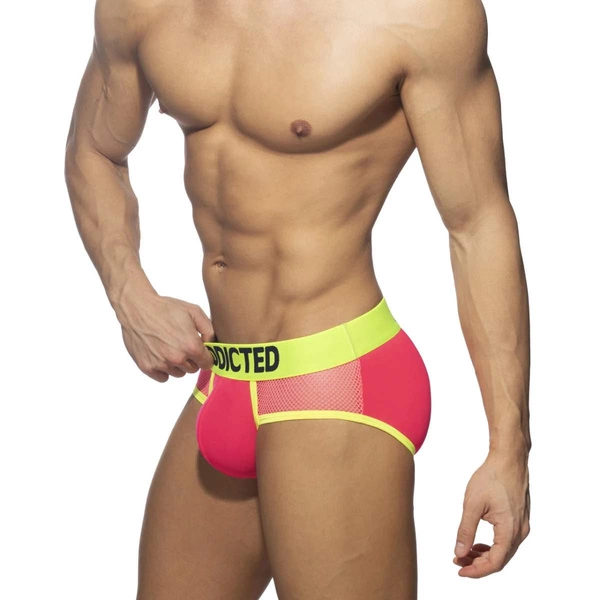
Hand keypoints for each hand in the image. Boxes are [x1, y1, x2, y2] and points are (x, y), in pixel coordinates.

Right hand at [118, 294, 214, 381]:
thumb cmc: (166, 308)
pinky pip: (163, 377)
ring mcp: (161, 364)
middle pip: (193, 369)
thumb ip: (209, 330)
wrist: (138, 308)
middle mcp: (177, 358)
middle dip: (192, 359)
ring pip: (178, 373)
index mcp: (191, 346)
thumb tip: (212, 345)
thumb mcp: (194, 312)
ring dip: (178, 364)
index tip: (201, 351)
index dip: (206, 357)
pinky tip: (161, 355)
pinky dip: (164, 369)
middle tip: (183, 345)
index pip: (207, 363)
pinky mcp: (147, 367)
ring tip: (170, 347)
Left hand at [453, 450, 529, 577]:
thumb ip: (466, 530)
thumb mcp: (472, 504)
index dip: (476, 570)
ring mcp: (522, 525)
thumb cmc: (491, 477)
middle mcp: (520, 532)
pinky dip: (492, 546)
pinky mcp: (520, 519)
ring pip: (504, 551)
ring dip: (484, 555)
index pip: (495, 562)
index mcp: (510, 530)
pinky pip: (507, 541)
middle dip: (478, 564)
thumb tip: (460, 552)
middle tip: (457, 561)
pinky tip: (478, 543)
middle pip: (500, 560)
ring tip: (464, 553)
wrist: (508, 459)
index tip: (459, 570)